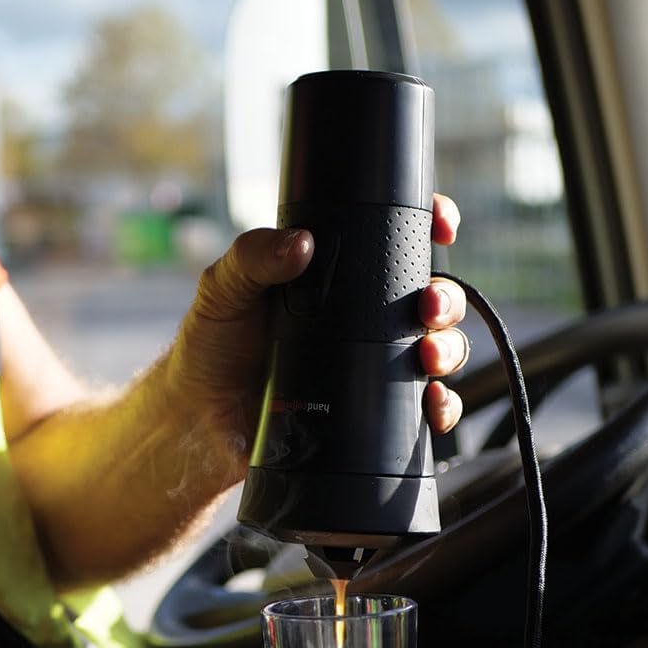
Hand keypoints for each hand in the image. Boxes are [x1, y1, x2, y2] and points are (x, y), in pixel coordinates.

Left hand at [166, 194, 465, 480]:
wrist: (199, 423)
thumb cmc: (208, 350)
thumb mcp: (222, 291)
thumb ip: (252, 258)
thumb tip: (302, 242)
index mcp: (332, 278)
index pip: (392, 242)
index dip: (426, 226)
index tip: (440, 224)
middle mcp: (359, 319)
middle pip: (427, 298)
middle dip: (444, 298)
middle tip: (429, 308)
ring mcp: (367, 366)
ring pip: (435, 349)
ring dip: (448, 349)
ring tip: (429, 357)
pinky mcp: (368, 412)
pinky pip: (420, 407)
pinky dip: (439, 407)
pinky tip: (433, 405)